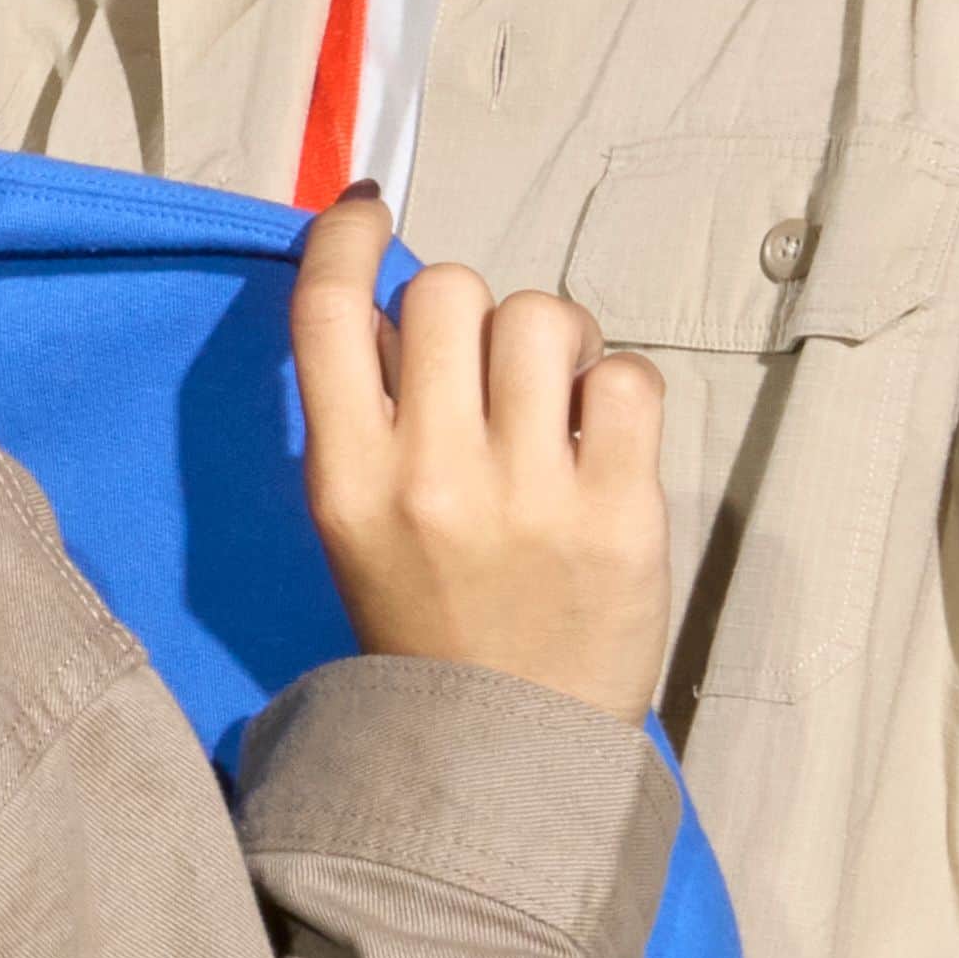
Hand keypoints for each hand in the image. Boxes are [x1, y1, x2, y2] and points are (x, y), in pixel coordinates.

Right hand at [291, 192, 674, 718]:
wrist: (506, 748)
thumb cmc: (427, 617)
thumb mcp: (353, 518)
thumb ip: (370, 411)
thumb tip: (403, 296)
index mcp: (346, 476)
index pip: (331, 309)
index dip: (347, 235)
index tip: (368, 209)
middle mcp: (430, 475)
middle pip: (450, 288)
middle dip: (473, 311)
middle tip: (491, 370)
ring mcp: (530, 494)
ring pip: (544, 314)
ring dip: (552, 341)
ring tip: (554, 400)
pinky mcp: (621, 514)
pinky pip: (627, 378)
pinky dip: (618, 391)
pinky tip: (600, 438)